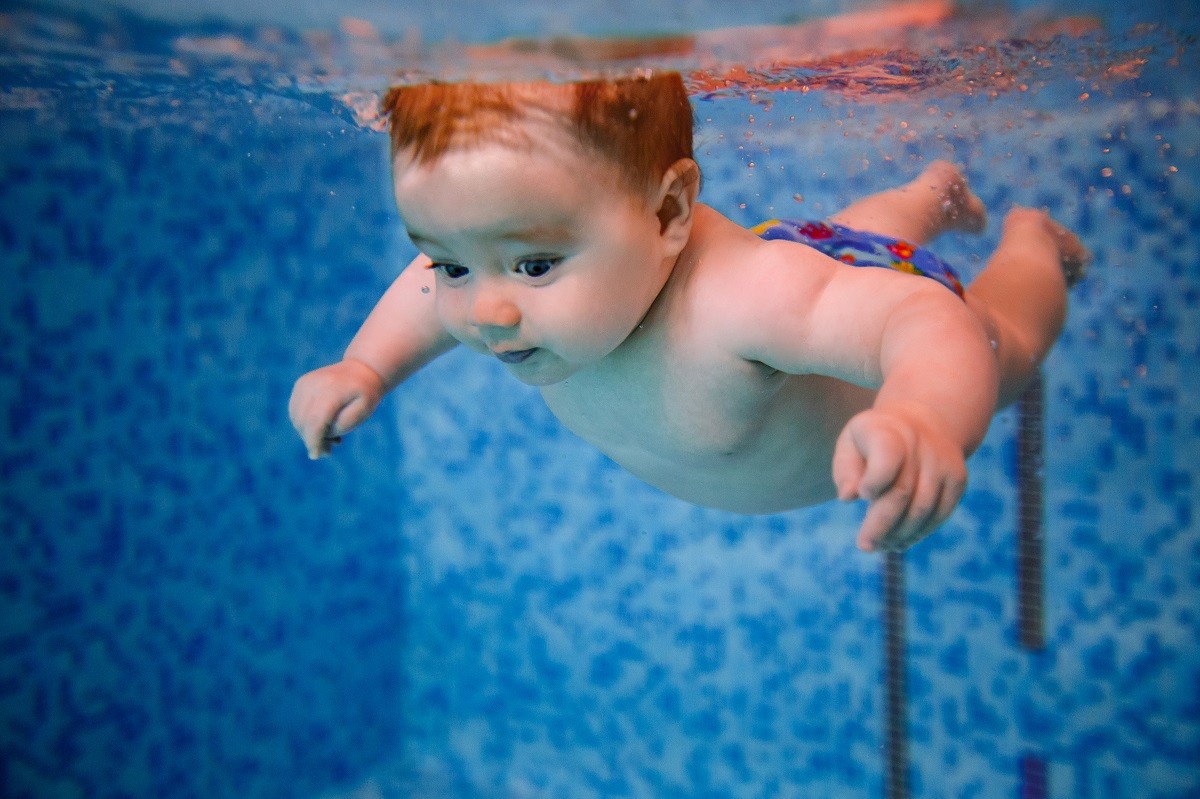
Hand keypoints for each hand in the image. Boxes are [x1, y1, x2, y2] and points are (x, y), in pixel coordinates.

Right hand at [288, 359, 385, 458]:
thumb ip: (340, 426)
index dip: (313, 440)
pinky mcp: (300, 384)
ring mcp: (304, 383)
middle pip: (303, 421)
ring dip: (309, 432)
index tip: (316, 456)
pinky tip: (323, 426)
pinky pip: (295, 411)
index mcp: (332, 390)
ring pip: (296, 417)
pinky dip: (305, 423)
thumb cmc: (365, 395)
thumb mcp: (362, 412)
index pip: (315, 420)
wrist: (362, 370)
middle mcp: (313, 384)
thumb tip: (317, 438)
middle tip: (329, 450)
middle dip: (312, 439)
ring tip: (330, 438)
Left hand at [831, 405, 967, 551]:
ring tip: (881, 546)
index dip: (875, 481)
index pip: (887, 459)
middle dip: (881, 525)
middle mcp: (920, 446)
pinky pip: (940, 513)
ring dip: (900, 534)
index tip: (863, 495)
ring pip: (922, 509)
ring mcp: (943, 463)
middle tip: (865, 546)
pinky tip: (901, 541)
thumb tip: (848, 497)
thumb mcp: (852, 442)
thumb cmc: (874, 439)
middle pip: (902, 493)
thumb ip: (845, 469)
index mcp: (888, 431)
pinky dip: (920, 532)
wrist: (921, 421)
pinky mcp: (958, 479)